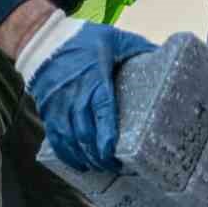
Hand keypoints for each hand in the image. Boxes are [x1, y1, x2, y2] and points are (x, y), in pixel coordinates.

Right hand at [17, 12, 156, 170]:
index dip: (107, 137)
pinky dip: (65, 154)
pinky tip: (77, 163)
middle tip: (113, 167)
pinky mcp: (48, 110)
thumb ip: (140, 48)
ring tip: (97, 168)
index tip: (115, 154)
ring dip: (83, 157)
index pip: (102, 112)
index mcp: (94, 79)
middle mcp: (74, 95)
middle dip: (98, 155)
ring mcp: (58, 105)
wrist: (41, 38)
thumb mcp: (115, 38)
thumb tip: (166, 54)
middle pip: (85, 133)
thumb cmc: (82, 38)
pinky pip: (55, 137)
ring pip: (69, 139)